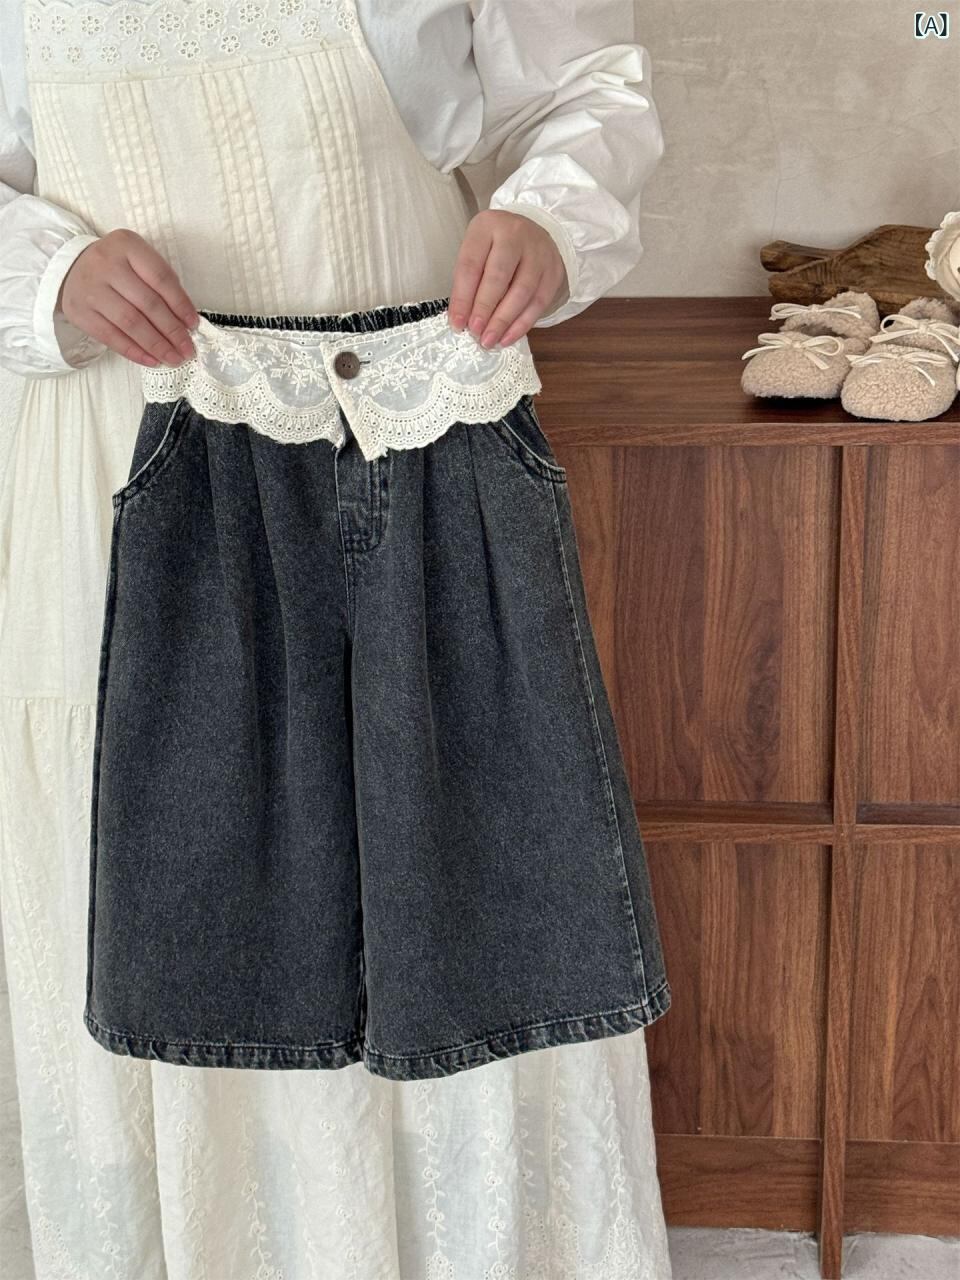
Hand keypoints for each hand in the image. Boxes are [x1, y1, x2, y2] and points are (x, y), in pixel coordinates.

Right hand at [57, 228, 199, 367]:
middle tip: (187, 349)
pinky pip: (111, 337)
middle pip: (147, 303)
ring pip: (130, 322)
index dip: (181, 304)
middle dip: (172, 330)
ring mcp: (90, 288)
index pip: (161, 278)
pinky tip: (152, 360)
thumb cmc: (118, 267)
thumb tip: (186, 322)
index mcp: (127, 245)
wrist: (73, 268)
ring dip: (156, 345)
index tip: (194, 325)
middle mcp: (106, 264)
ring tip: (174, 358)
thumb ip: (162, 284)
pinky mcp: (80, 312)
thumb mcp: (139, 261)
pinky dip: (134, 352)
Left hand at [448, 209, 567, 348]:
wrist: (533, 233)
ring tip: (489, 340)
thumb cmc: (496, 247)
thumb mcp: (476, 252)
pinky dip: (521, 324)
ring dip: (503, 321)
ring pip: (521, 292)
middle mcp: (515, 234)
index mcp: (487, 226)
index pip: (471, 265)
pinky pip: (538, 303)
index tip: (457, 323)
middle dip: (485, 309)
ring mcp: (538, 252)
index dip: (463, 297)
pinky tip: (507, 338)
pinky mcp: (553, 271)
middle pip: (498, 276)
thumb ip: (468, 282)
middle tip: (475, 332)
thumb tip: (461, 320)